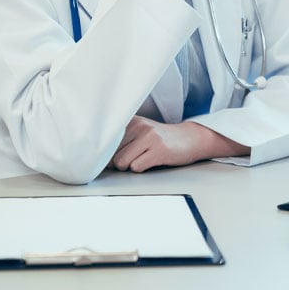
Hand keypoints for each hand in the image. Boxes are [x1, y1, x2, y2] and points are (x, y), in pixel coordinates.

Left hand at [111, 115, 248, 172]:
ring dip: (130, 167)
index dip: (106, 155)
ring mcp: (149, 137)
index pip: (104, 142)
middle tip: (135, 157)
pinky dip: (142, 169)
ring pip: (121, 163)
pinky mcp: (159, 150)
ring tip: (143, 159)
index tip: (108, 158)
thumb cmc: (161, 139)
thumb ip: (121, 140)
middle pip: (111, 155)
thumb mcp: (140, 131)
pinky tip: (152, 161)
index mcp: (130, 120)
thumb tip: (98, 159)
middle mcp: (138, 126)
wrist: (190, 138)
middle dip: (119, 162)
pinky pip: (136, 168)